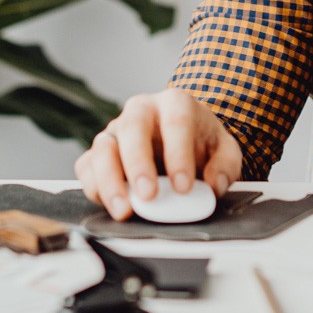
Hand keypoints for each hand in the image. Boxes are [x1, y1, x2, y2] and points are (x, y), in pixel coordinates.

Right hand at [75, 89, 242, 220]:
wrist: (182, 140)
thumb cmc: (201, 141)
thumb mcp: (224, 150)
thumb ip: (225, 165)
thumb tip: (213, 185)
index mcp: (175, 103)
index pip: (176, 122)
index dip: (179, 154)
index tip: (184, 187)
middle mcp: (141, 111)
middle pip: (132, 128)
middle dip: (138, 164)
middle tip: (148, 195)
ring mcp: (116, 130)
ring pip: (102, 148)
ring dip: (110, 181)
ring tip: (125, 210)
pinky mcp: (99, 152)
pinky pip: (87, 167)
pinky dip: (94, 187)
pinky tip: (110, 204)